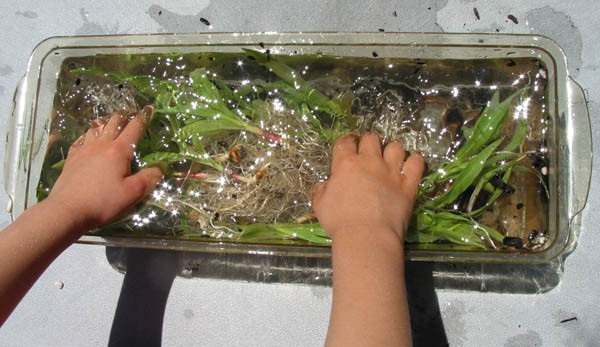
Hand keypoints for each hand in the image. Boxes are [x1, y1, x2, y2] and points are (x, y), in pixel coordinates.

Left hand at [47, 106, 162, 229]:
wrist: (67, 211)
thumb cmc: (103, 202)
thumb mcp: (133, 193)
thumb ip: (149, 178)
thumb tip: (160, 167)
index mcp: (118, 151)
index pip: (134, 128)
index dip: (143, 117)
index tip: (149, 108)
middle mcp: (101, 145)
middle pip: (113, 122)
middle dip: (124, 116)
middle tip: (131, 114)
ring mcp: (84, 150)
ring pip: (96, 128)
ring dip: (105, 123)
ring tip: (110, 123)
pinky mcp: (72, 159)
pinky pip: (80, 140)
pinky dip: (88, 135)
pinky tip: (88, 138)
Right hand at [311, 133, 424, 240]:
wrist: (367, 236)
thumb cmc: (340, 221)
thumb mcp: (320, 204)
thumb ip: (321, 190)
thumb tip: (324, 185)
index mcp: (346, 164)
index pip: (345, 142)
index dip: (347, 141)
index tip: (348, 145)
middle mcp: (370, 162)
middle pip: (371, 139)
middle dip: (369, 142)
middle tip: (368, 152)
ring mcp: (391, 171)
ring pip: (396, 147)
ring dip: (392, 150)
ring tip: (390, 158)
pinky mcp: (408, 184)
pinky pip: (416, 163)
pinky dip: (415, 160)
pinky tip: (412, 162)